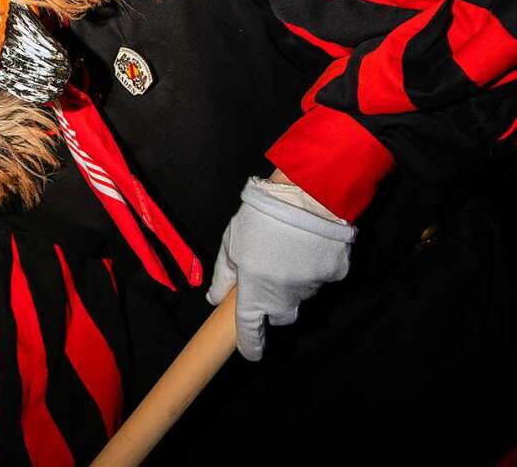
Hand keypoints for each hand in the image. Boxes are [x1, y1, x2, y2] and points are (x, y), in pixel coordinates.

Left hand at [206, 176, 356, 360]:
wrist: (305, 197)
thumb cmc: (260, 218)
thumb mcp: (231, 242)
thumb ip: (223, 275)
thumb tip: (215, 299)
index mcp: (255, 291)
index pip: (249, 329)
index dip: (249, 344)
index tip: (251, 352)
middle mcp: (285, 296)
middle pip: (280, 316)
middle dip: (273, 307)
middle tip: (268, 282)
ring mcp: (312, 287)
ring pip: (300, 297)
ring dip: (292, 286)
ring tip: (287, 254)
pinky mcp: (335, 275)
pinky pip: (321, 280)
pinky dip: (313, 271)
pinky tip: (307, 249)